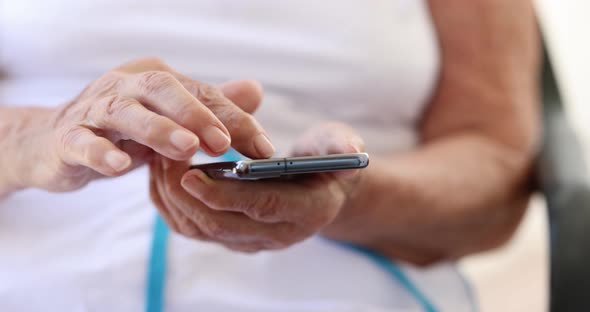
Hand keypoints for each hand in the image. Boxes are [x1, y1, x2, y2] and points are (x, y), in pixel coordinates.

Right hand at [16, 58, 273, 191]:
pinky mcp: (68, 138)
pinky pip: (83, 142)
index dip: (235, 118)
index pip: (202, 93)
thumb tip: (255, 91)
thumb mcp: (170, 117)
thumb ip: (211, 105)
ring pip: (125, 111)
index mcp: (156, 79)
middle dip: (197, 114)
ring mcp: (94, 109)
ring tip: (186, 149)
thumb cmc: (123, 130)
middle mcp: (126, 85)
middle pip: (163, 89)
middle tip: (223, 143)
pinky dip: (102, 152)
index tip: (264, 149)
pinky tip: (121, 166)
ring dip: (157, 129)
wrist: (54, 142)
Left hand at [150, 122, 364, 251]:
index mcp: (306, 211)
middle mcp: (277, 234)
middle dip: (185, 194)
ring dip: (172, 196)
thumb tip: (349, 153)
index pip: (261, 207)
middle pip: (221, 224)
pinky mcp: (231, 237)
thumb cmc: (326, 160)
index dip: (225, 193)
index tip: (191, 172)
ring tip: (157, 158)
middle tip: (162, 157)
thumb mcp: (339, 144)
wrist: (320, 189)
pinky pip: (192, 228)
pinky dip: (170, 203)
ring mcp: (251, 240)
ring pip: (200, 229)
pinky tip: (160, 173)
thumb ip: (340, 146)